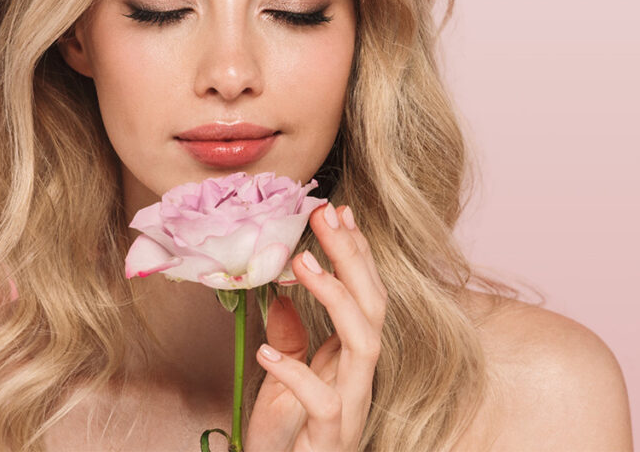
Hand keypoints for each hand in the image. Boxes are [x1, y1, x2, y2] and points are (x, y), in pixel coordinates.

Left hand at [245, 203, 387, 451]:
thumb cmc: (288, 435)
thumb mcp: (282, 378)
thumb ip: (290, 339)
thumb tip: (280, 296)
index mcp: (349, 358)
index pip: (365, 293)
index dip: (356, 251)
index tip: (339, 210)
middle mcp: (357, 377)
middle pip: (372, 306)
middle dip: (352, 257)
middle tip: (325, 216)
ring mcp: (350, 407)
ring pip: (364, 345)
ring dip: (335, 297)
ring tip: (301, 262)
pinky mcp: (331, 436)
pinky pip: (324, 402)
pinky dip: (296, 372)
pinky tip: (266, 351)